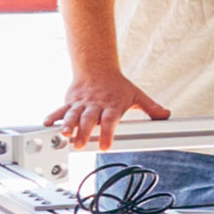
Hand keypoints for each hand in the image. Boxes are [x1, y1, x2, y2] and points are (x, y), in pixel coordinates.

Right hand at [51, 66, 166, 148]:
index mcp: (111, 106)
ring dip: (67, 125)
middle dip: (83, 132)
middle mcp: (95, 105)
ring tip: (64, 135)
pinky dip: (54, 116)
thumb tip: (166, 115)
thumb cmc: (117, 85)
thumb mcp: (136, 94)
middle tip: (79, 144)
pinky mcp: (70, 102)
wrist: (97, 67)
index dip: (107, 133)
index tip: (105, 146)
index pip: (110, 121)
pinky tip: (47, 124)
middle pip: (89, 119)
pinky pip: (61, 110)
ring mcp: (81, 104)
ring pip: (73, 115)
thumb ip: (150, 107)